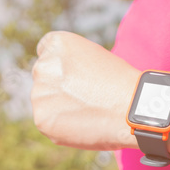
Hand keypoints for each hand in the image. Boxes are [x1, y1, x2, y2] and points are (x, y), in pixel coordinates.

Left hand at [30, 31, 140, 150]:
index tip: (74, 78)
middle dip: (57, 88)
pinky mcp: (41, 118)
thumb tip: (56, 83)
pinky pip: (46, 122)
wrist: (129, 109)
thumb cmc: (120, 83)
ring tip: (86, 112)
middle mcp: (43, 66)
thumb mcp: (93, 57)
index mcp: (57, 43)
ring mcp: (39, 93)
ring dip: (58, 108)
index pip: (46, 53)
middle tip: (85, 99)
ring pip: (44, 102)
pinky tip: (81, 124)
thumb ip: (69, 65)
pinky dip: (59, 126)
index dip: (61, 68)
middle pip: (43, 78)